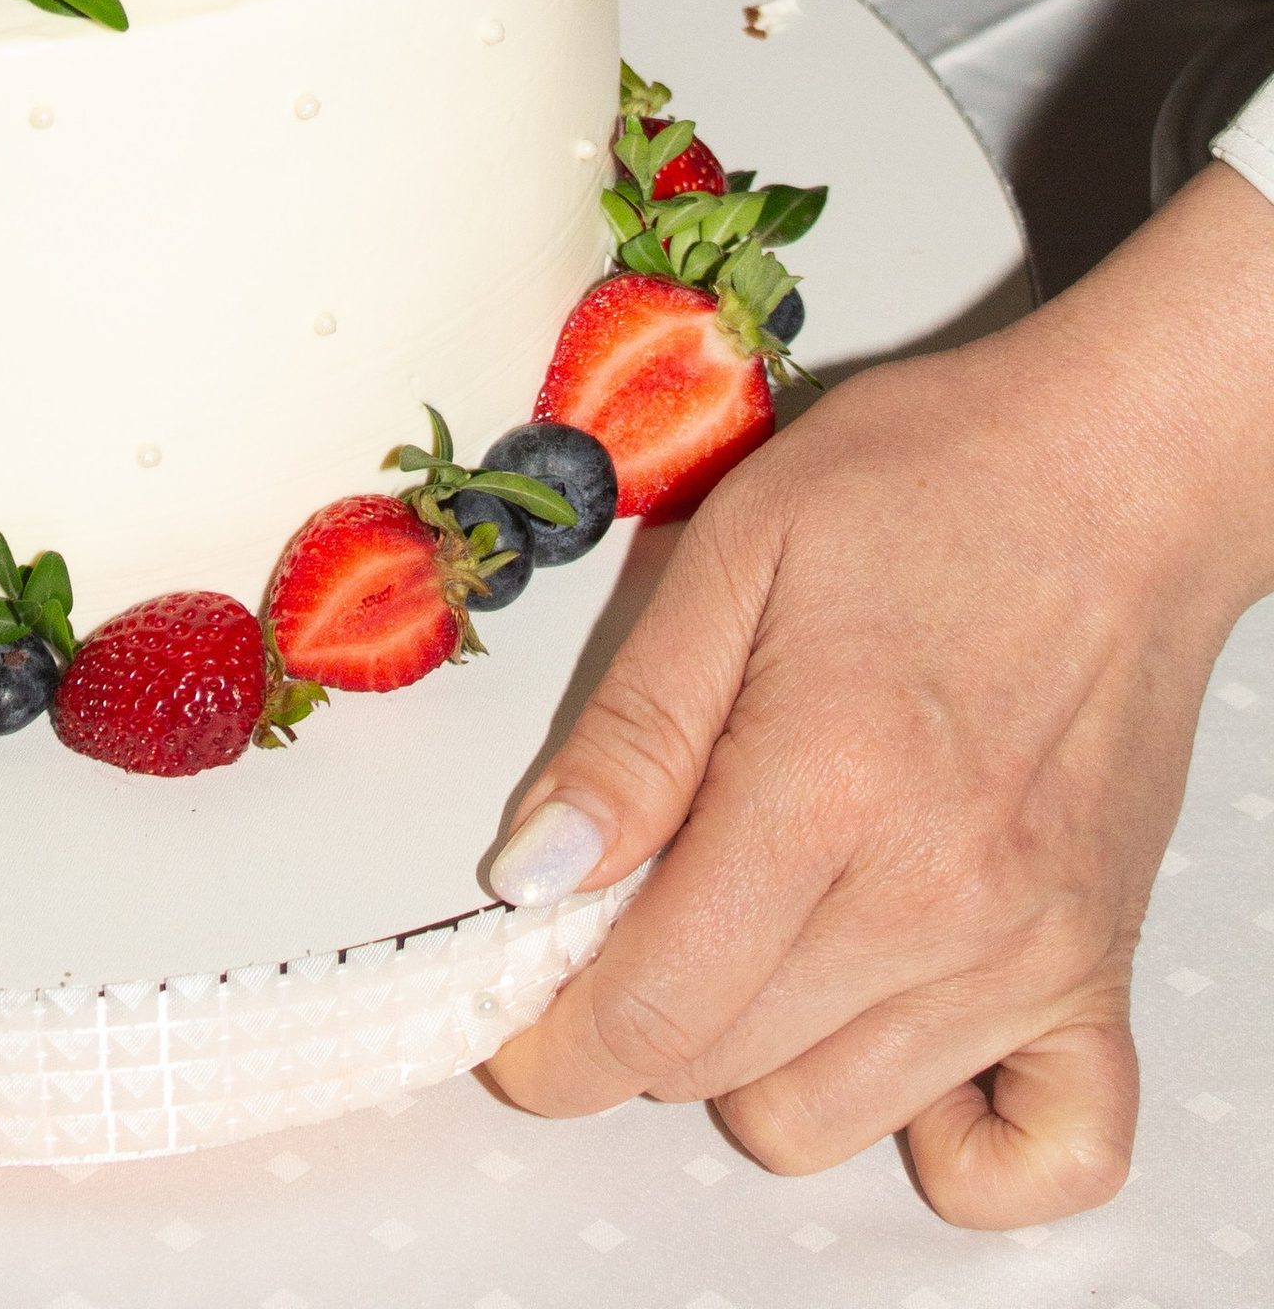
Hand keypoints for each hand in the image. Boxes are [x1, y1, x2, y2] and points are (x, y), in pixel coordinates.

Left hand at [480, 162, 1273, 1223]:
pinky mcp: (1100, 971)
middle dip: (636, 1018)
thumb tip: (531, 876)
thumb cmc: (924, 482)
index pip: (651, 1011)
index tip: (514, 1017)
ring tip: (755, 929)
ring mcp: (1030, 954)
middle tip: (629, 914)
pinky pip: (1046, 1156)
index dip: (552, 1042)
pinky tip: (897, 1031)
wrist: (1118, 475)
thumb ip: (628, 731)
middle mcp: (934, 900)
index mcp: (823, 787)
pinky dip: (957, 1135)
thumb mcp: (731, 551)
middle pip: (722, 1072)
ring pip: (835, 1119)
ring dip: (757, 1059)